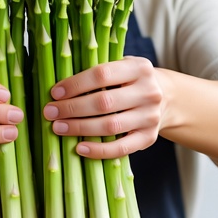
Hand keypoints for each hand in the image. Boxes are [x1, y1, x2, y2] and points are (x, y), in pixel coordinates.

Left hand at [42, 56, 163, 158]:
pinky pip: (121, 148)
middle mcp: (149, 92)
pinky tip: (79, 148)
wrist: (167, 97)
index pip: (102, 74)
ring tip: (58, 127)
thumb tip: (59, 86)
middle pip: (104, 102)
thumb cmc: (131, 81)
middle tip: (49, 112)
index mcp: (139, 68)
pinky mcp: (149, 138)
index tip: (54, 93)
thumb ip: (99, 71)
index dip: (75, 84)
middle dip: (72, 108)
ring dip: (80, 128)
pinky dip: (98, 150)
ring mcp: (150, 117)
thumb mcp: (122, 66)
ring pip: (110, 126)